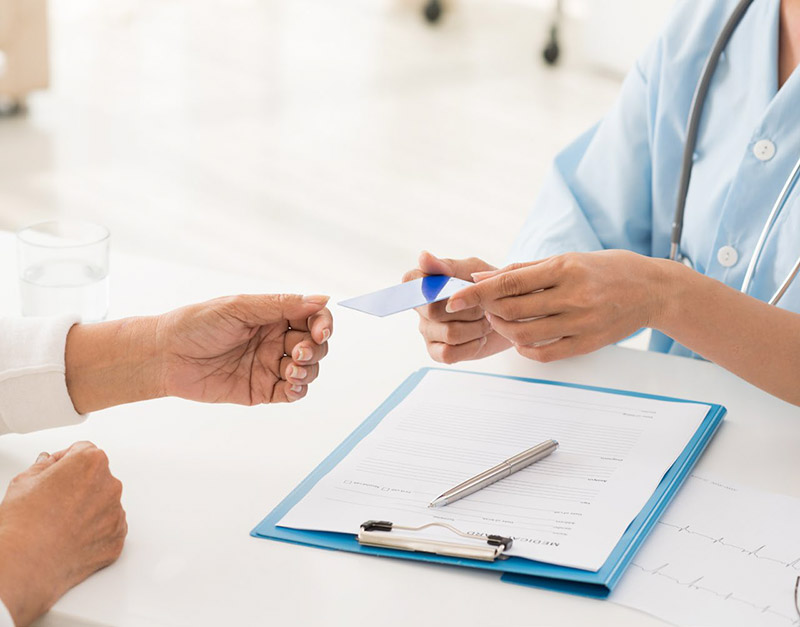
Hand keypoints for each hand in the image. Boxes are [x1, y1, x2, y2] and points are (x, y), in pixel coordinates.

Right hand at [0, 442, 126, 625]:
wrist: (25, 563)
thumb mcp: (24, 481)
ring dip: (89, 508)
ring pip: (104, 503)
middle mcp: (110, 484)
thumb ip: (43, 466)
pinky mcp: (117, 538)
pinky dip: (95, 532)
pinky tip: (72, 537)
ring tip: (61, 523)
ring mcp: (116, 513)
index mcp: (91, 462)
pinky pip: (109, 528)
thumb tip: (49, 462)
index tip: (55, 473)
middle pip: (97, 477)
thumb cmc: (23, 523)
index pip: (83, 451)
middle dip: (79, 485)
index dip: (65, 462)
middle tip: (54, 502)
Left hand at [156, 294, 332, 404]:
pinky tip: (289, 384)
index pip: (312, 317)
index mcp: (272, 315)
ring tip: (289, 369)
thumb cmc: (196, 324)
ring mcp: (269, 365)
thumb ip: (282, 305)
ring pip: (308, 370)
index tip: (320, 332)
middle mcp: (275, 339)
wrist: (165, 356)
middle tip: (296, 352)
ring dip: (307, 370)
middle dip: (314, 350)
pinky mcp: (262, 389)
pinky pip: (292, 392)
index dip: (323, 324)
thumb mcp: (240, 307)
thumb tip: (321, 298)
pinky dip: (298, 390)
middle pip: (315, 345)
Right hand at [403, 251, 511, 363]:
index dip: (428, 285)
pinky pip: (448, 354)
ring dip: (476, 329)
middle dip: (468, 309)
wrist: (508, 312)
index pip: (410, 281)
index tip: (452, 286)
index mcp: (424, 283)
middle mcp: (421, 308)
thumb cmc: (486, 287)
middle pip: (434, 311)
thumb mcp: (472, 269)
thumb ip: (447, 266)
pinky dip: (470, 347)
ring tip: (486, 322)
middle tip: (484, 306)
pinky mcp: (437, 351)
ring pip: (448, 333)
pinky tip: (480, 339)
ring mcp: (428, 331)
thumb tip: (423, 257)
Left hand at [447, 250, 665, 361]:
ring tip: (501, 320)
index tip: (453, 299)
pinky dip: (523, 347)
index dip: (477, 293)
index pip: (509, 282)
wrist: (653, 290)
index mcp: (564, 268)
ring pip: (524, 334)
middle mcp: (573, 296)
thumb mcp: (565, 258)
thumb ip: (523, 270)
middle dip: (488, 310)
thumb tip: (481, 278)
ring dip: (503, 329)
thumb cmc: (605, 269)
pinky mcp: (587, 344)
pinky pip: (544, 353)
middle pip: (512, 310)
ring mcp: (581, 322)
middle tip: (485, 307)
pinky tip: (521, 338)